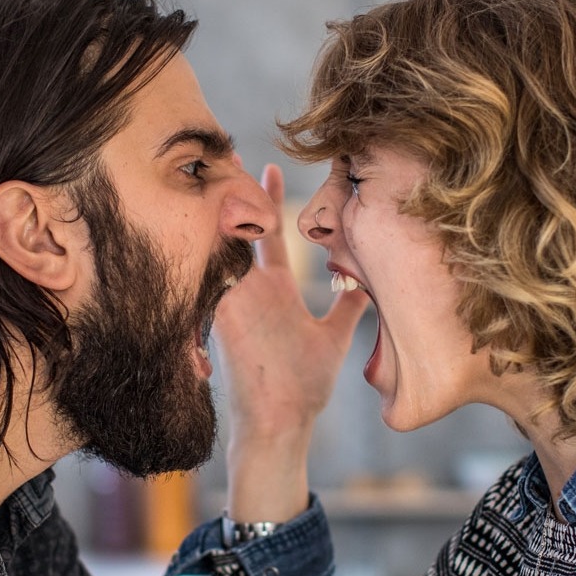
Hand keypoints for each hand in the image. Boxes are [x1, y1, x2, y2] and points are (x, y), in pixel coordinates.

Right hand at [214, 164, 368, 522]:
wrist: (282, 427)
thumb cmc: (303, 389)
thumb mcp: (332, 339)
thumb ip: (347, 309)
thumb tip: (368, 285)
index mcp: (273, 290)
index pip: (268, 233)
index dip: (269, 200)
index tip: (271, 165)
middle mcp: (249, 290)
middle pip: (236, 227)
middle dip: (232, 189)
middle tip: (227, 149)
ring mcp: (231, 301)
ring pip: (218, 244)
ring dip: (218, 207)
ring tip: (216, 167)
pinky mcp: (219, 316)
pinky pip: (208, 274)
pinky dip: (207, 246)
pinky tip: (207, 212)